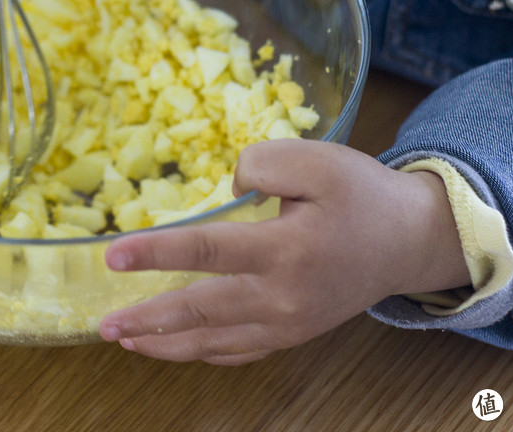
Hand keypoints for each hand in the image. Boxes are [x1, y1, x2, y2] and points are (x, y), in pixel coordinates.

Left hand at [98, 139, 470, 364]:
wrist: (409, 241)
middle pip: (202, 311)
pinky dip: (203, 353)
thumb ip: (263, 163)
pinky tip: (176, 348)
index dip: (156, 252)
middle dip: (148, 320)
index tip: (112, 255)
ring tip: (124, 341)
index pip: (207, 250)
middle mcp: (284, 296)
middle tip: (103, 325)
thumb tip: (223, 189)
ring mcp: (289, 324)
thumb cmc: (362, 195)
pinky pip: (240, 352)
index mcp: (287, 249)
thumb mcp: (319, 160)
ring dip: (166, 344)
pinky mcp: (294, 334)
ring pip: (215, 342)